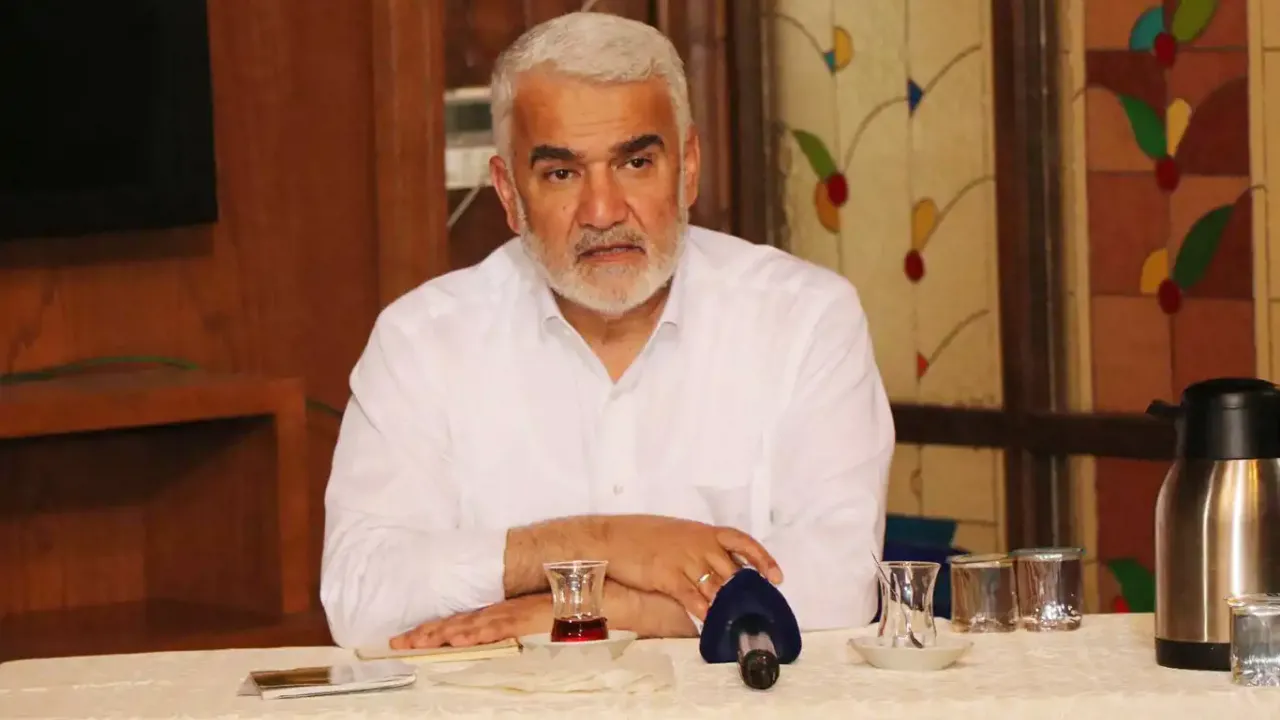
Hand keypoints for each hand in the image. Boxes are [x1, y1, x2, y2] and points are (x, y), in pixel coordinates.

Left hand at [390, 594, 551, 648]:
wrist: (580, 591)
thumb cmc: (553, 605)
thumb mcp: (522, 617)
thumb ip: (501, 624)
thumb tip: (477, 634)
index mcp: (492, 613)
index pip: (454, 622)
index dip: (428, 630)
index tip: (404, 639)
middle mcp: (494, 612)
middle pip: (453, 624)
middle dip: (425, 634)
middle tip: (398, 643)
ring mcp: (507, 614)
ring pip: (468, 626)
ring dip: (442, 634)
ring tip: (419, 642)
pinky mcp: (522, 617)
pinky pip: (495, 627)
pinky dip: (476, 633)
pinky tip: (459, 638)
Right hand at [595, 515, 781, 619]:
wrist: (612, 538)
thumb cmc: (644, 536)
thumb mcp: (678, 534)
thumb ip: (701, 548)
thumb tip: (721, 567)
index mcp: (704, 531)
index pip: (742, 541)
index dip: (763, 559)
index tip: (776, 577)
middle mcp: (699, 544)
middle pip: (732, 570)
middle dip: (745, 591)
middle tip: (755, 609)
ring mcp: (684, 560)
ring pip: (716, 586)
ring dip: (727, 605)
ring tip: (737, 620)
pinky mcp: (667, 576)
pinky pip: (692, 597)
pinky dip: (703, 610)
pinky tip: (709, 621)